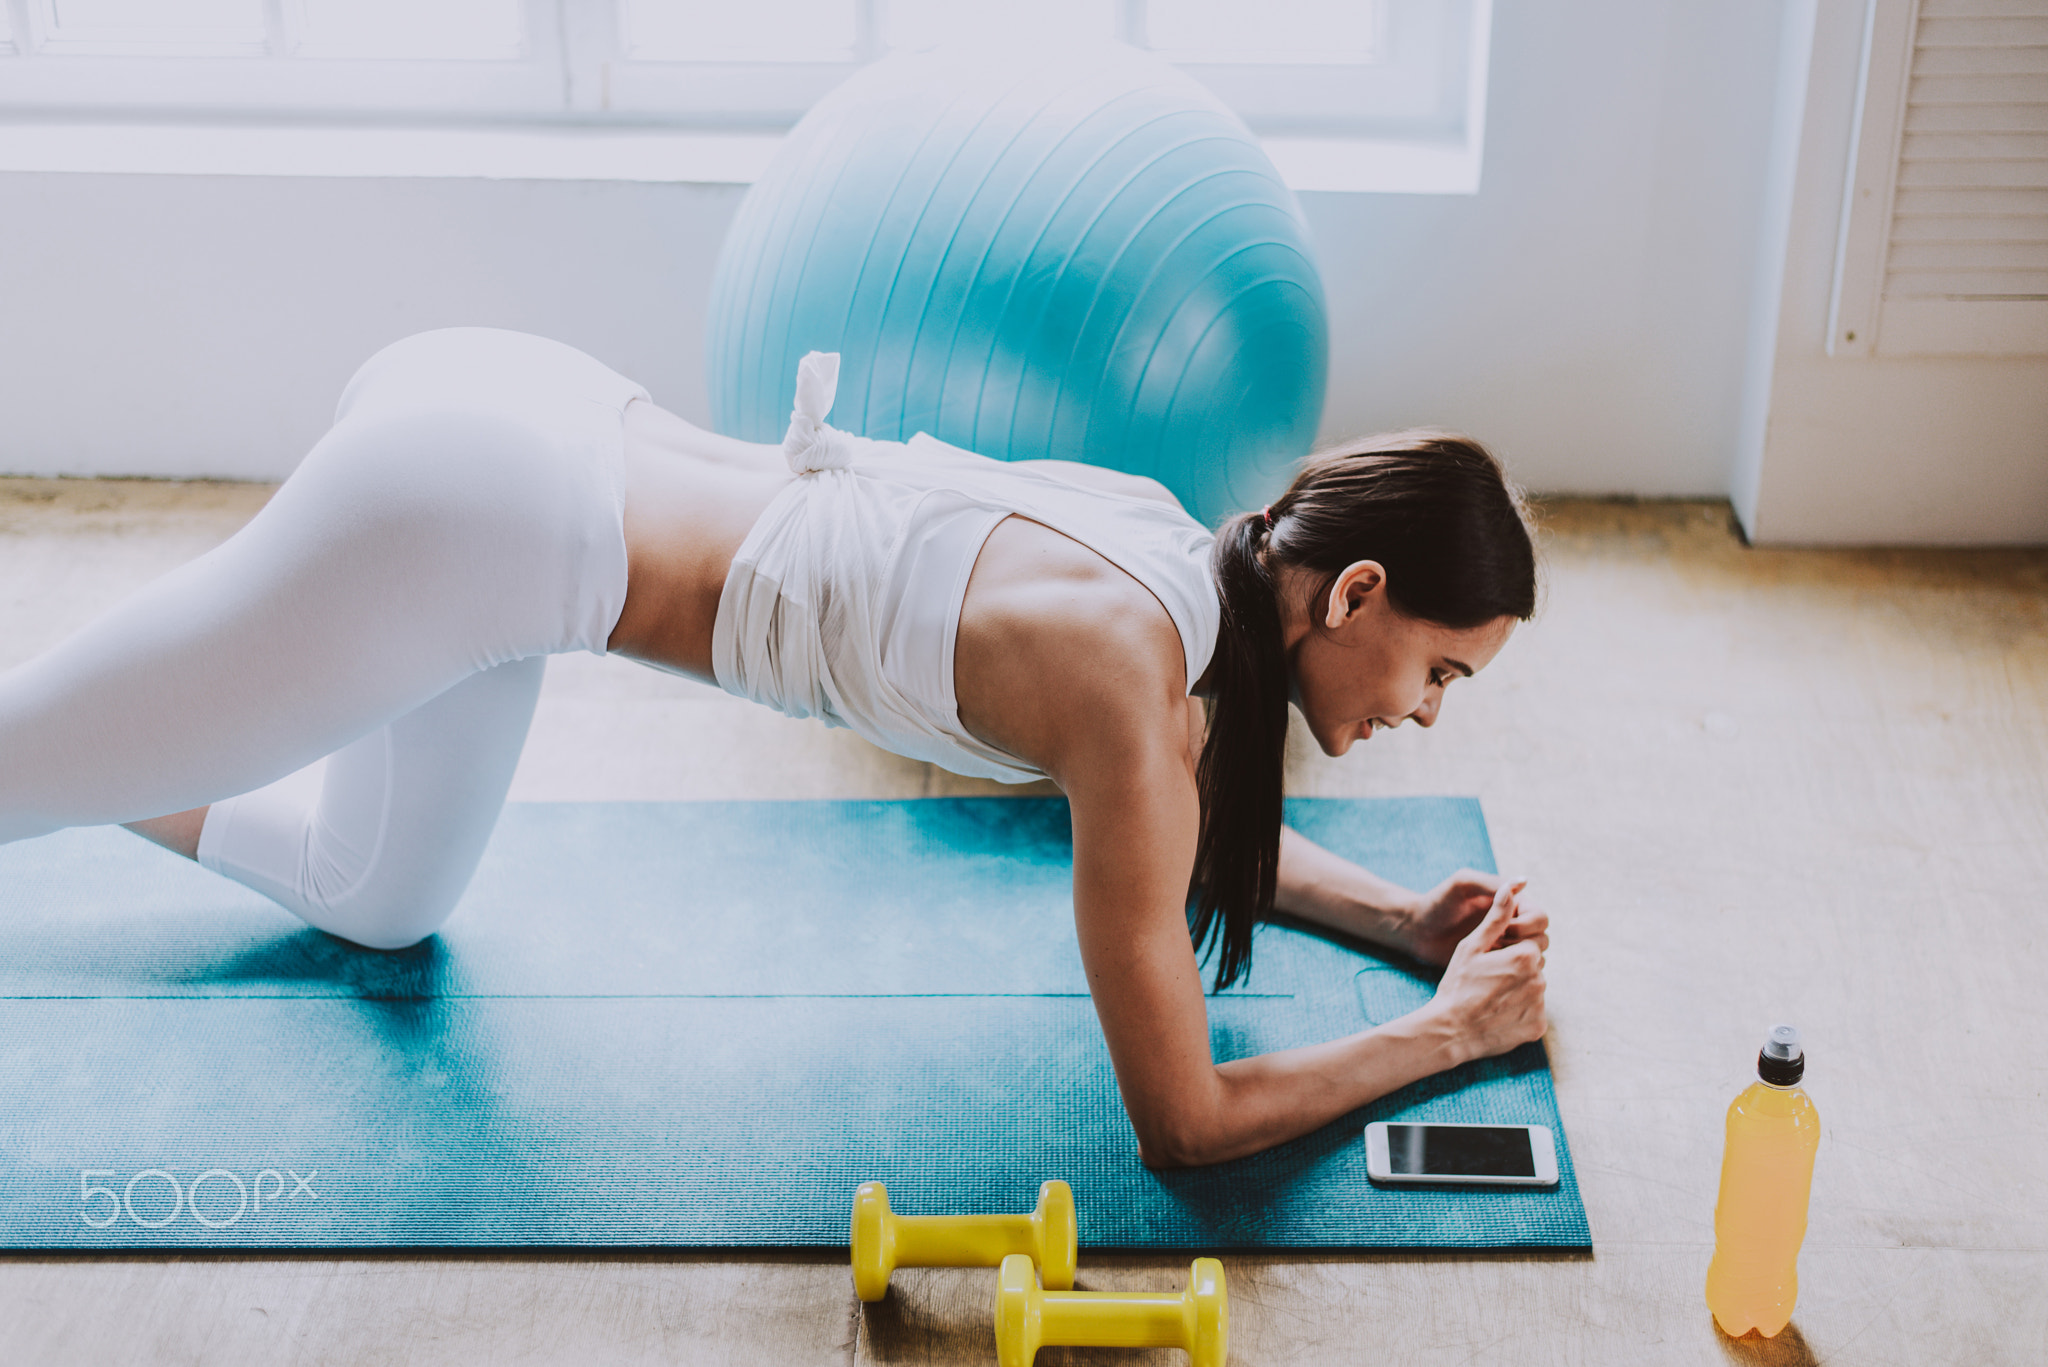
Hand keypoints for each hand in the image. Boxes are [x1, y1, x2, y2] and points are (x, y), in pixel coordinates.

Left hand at [1400, 869, 1548, 966]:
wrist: (1417, 930)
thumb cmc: (1436, 903)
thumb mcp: (1461, 886)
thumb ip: (1490, 883)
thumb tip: (1524, 881)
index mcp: (1510, 903)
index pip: (1539, 916)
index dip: (1528, 925)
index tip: (1504, 931)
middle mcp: (1512, 923)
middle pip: (1541, 937)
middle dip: (1525, 944)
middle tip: (1495, 947)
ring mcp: (1504, 945)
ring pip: (1533, 956)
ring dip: (1517, 959)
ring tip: (1488, 957)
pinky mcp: (1494, 963)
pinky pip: (1517, 971)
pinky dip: (1510, 972)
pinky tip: (1488, 970)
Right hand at [1423, 880, 1547, 1065]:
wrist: (1450, 1031)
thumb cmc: (1457, 985)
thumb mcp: (1471, 946)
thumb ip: (1496, 917)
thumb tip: (1511, 888)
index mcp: (1525, 955)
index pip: (1527, 943)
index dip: (1507, 950)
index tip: (1489, 961)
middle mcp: (1539, 979)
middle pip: (1532, 966)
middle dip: (1515, 969)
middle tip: (1488, 981)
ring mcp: (1540, 1006)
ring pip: (1533, 989)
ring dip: (1518, 990)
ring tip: (1491, 998)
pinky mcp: (1538, 1027)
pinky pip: (1533, 1013)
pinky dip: (1519, 1013)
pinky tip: (1498, 1014)